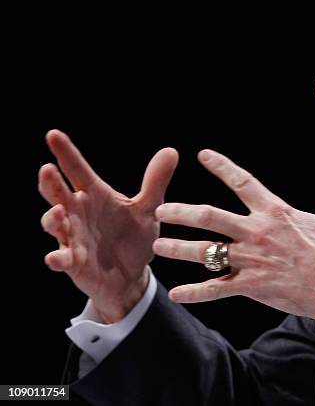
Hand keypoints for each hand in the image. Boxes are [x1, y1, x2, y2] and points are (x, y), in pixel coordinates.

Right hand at [39, 130, 177, 322]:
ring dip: (52, 218)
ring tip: (59, 212)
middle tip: (47, 169)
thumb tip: (171, 151)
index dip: (66, 153)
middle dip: (50, 183)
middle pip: (58, 194)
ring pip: (54, 224)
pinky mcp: (73, 263)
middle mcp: (79, 213)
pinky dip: (57, 257)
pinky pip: (61, 259)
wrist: (132, 276)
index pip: (78, 170)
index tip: (53, 134)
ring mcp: (73, 238)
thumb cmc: (133, 238)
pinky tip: (56, 256)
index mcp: (96, 196)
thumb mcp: (148, 209)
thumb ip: (155, 182)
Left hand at [153, 149, 314, 321]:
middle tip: (160, 210)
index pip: (243, 182)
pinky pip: (216, 290)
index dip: (222, 167)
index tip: (203, 156)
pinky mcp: (252, 286)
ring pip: (206, 252)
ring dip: (179, 248)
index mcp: (276, 212)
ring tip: (158, 246)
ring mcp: (252, 260)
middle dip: (181, 212)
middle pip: (210, 216)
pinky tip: (176, 294)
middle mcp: (258, 232)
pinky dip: (195, 293)